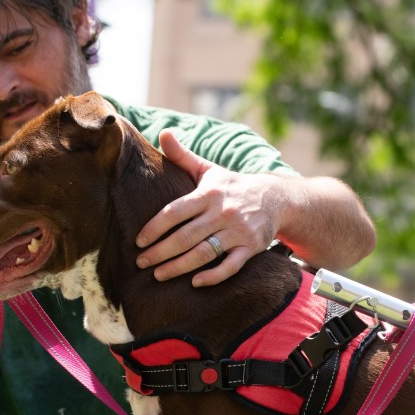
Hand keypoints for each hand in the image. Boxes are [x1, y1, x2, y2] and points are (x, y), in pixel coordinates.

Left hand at [135, 130, 281, 286]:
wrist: (276, 198)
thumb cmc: (233, 186)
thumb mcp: (209, 169)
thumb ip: (183, 156)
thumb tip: (163, 132)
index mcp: (209, 194)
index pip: (174, 212)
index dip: (154, 228)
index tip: (138, 241)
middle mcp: (222, 213)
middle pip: (185, 236)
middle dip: (160, 252)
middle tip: (140, 263)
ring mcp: (238, 232)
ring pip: (203, 253)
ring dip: (178, 267)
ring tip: (158, 275)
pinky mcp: (251, 248)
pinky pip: (230, 266)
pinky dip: (213, 276)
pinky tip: (195, 283)